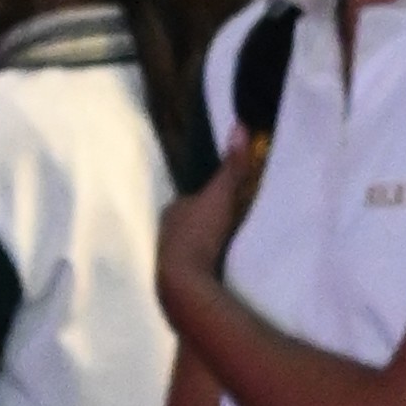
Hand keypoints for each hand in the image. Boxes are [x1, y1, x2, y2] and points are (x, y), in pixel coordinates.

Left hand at [159, 144, 259, 308]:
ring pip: (191, 245)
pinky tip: (219, 268)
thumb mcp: (220, 194)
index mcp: (173, 210)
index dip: (207, 198)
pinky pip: (195, 266)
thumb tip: (239, 125)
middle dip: (206, 222)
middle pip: (190, 222)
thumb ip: (231, 166)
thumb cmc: (199, 233)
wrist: (185, 281)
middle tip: (229, 224)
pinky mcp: (177, 280)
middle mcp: (165, 232)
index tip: (226, 201)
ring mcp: (168, 258)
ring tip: (227, 247)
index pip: (191, 199)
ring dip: (206, 245)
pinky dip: (206, 264)